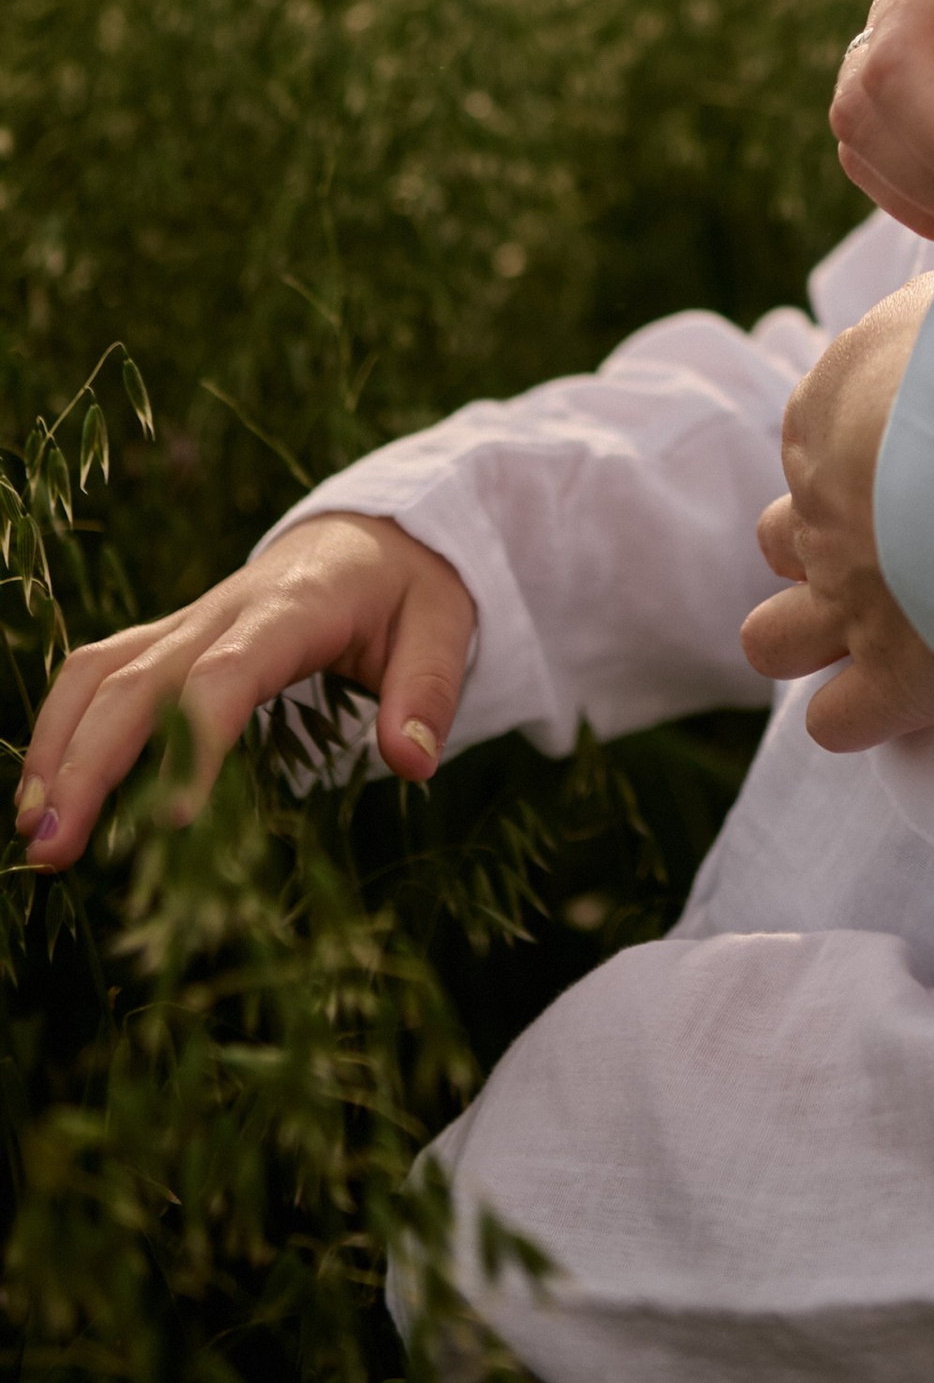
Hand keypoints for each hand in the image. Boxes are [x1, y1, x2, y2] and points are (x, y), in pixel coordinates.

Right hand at [13, 511, 476, 871]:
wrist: (375, 530)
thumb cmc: (408, 586)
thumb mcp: (444, 623)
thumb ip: (429, 689)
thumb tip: (414, 762)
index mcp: (293, 605)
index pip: (228, 673)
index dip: (195, 742)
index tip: (170, 820)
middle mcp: (224, 609)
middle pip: (138, 679)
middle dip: (88, 763)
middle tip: (54, 852)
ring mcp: (188, 621)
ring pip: (99, 670)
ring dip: (57, 746)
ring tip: (32, 835)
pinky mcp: (169, 639)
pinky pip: (99, 672)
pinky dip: (61, 728)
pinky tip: (46, 794)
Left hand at [741, 279, 933, 752]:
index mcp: (830, 407)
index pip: (819, 433)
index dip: (867, 449)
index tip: (928, 445)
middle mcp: (820, 504)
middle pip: (782, 538)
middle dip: (821, 549)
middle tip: (898, 543)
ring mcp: (847, 594)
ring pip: (772, 638)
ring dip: (813, 634)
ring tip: (882, 627)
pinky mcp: (896, 672)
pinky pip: (840, 721)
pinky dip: (863, 713)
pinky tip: (907, 698)